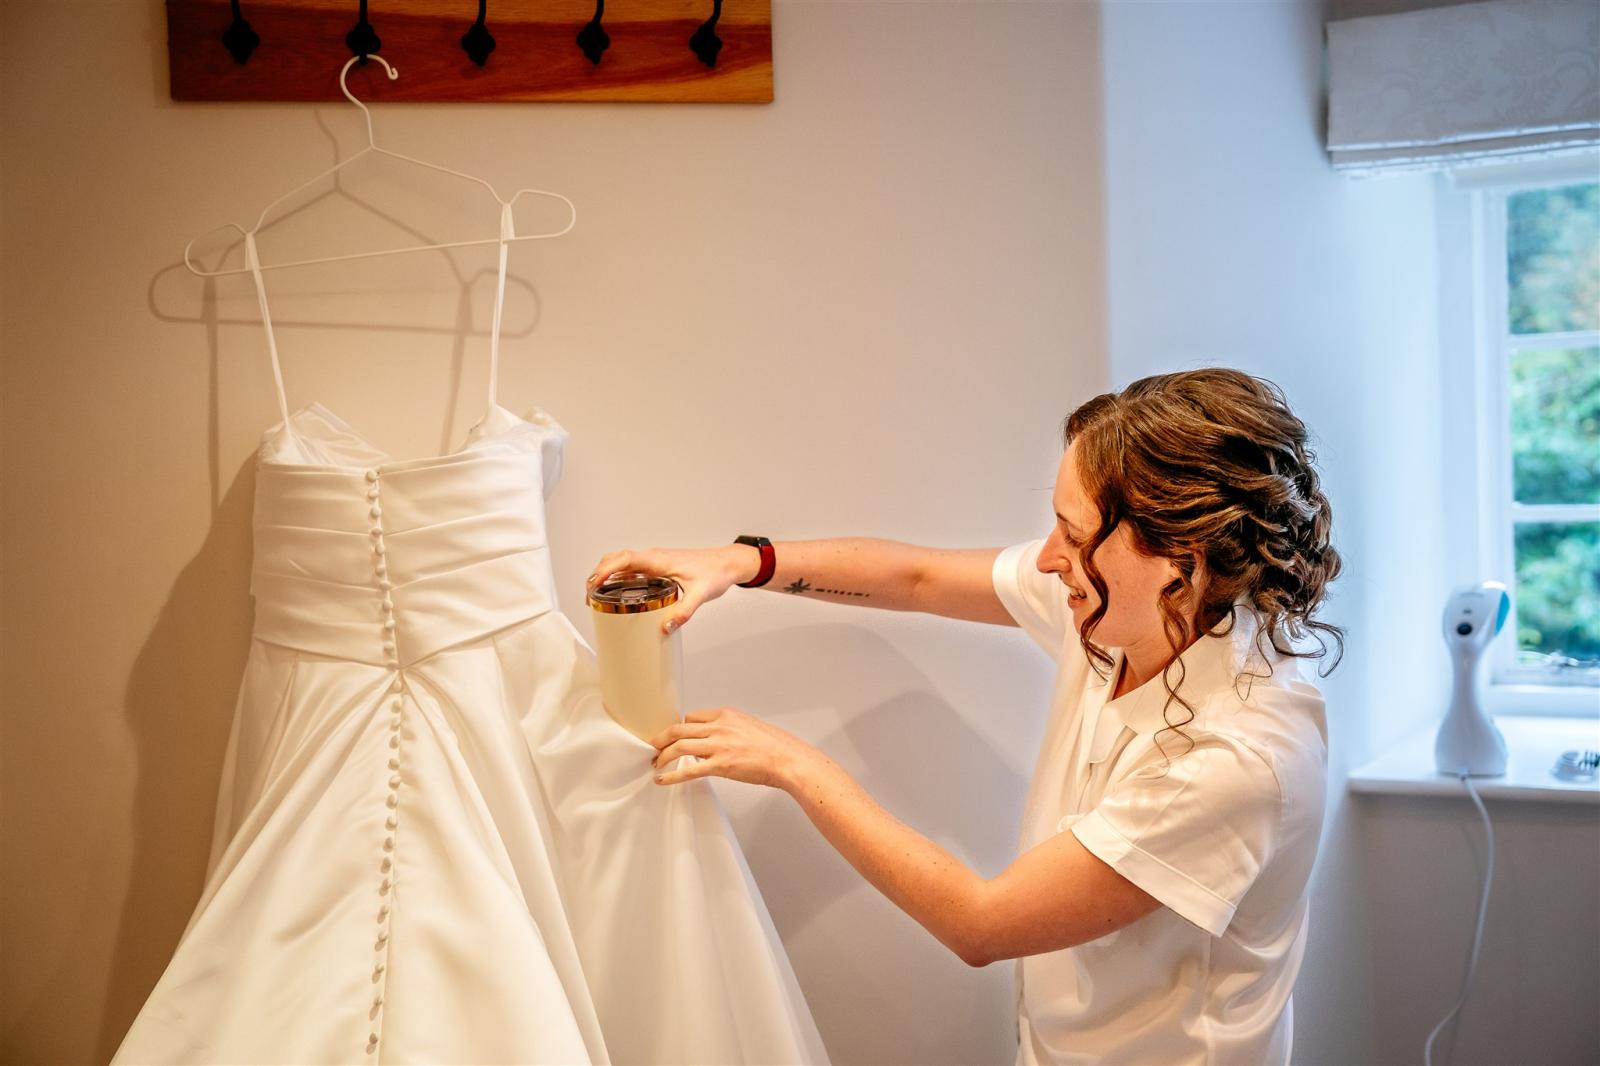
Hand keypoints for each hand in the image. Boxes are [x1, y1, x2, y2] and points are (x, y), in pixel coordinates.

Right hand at [586, 545, 758, 633]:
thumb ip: (683, 612)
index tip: (593, 584)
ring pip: (622, 562)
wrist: (728, 563)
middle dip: (598, 574)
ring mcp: (655, 561)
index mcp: (659, 560)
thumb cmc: (715, 573)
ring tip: (596, 595)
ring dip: (606, 574)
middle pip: (616, 559)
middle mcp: (653, 557)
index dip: (605, 570)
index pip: (624, 559)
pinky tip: (618, 592)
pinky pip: (632, 568)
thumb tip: (665, 627)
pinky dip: (619, 577)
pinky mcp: (659, 566)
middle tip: (589, 595)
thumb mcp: (700, 595)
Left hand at [648, 707, 821, 791]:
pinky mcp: (720, 765)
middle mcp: (720, 727)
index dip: (680, 727)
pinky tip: (661, 780)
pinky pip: (687, 770)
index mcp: (727, 715)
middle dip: (661, 738)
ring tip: (654, 764)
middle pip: (679, 728)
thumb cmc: (776, 747)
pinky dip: (670, 775)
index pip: (692, 716)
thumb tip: (716, 741)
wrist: (789, 760)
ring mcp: (719, 746)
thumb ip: (730, 731)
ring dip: (662, 756)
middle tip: (652, 746)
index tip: (674, 736)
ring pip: (678, 746)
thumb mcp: (750, 727)